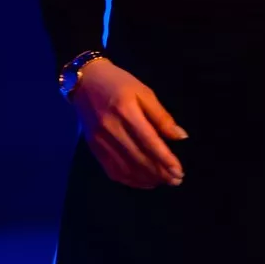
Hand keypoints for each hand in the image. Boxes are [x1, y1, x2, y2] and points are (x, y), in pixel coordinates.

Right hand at [73, 60, 187, 189]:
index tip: (179, 171)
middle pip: (138, 158)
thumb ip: (161, 116)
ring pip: (126, 168)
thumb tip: (180, 136)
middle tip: (176, 180)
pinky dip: (130, 180)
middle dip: (159, 172)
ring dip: (147, 179)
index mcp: (126, 110)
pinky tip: (144, 181)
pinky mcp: (93, 148)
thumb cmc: (118, 83)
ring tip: (164, 181)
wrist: (84, 82)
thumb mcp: (143, 91)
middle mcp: (111, 128)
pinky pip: (113, 171)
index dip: (165, 159)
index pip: (148, 141)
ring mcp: (100, 141)